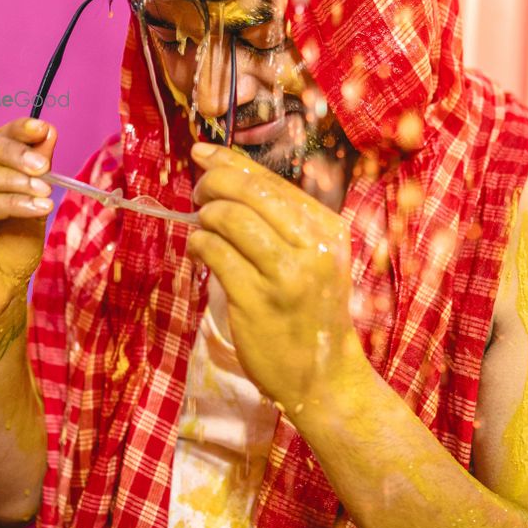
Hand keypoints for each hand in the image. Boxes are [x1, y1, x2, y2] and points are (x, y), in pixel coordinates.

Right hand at [0, 117, 55, 324]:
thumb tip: (46, 132)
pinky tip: (35, 208)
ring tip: (45, 192)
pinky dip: (9, 203)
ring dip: (13, 180)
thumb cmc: (10, 248)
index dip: (13, 128)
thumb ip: (35, 168)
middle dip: (11, 151)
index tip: (42, 129)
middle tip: (43, 165)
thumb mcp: (31, 200)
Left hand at [188, 143, 369, 414]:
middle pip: (250, 192)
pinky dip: (198, 245)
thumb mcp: (315, 259)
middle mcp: (312, 247)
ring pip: (229, 219)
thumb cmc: (312, 313)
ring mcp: (285, 274)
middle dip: (214, 183)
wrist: (324, 375)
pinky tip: (198, 251)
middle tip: (198, 192)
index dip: (232, 161)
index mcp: (328, 229)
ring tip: (201, 228)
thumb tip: (230, 178)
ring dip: (205, 217)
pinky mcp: (256, 300)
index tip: (202, 152)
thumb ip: (283, 222)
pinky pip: (215, 253)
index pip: (274, 181)